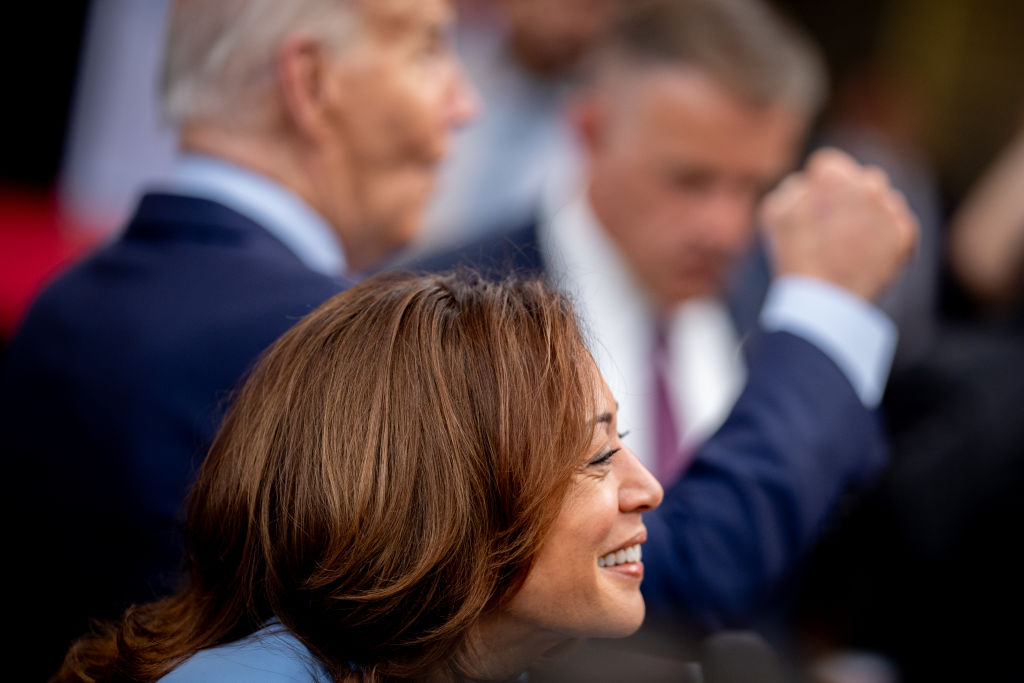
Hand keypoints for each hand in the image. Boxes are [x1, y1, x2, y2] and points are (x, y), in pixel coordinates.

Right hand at [759, 148, 917, 301]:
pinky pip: (898, 226)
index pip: (828, 165)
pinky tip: (868, 256)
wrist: (823, 298)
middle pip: (861, 180)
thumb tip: (810, 185)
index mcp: (833, 176)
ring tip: (851, 245)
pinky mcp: (906, 234)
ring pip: (883, 201)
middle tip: (834, 228)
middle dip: (849, 197)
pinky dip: (886, 238)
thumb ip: (794, 188)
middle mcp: (867, 184)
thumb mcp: (774, 212)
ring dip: (870, 215)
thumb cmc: (793, 255)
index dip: (817, 186)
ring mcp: (890, 208)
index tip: (814, 208)